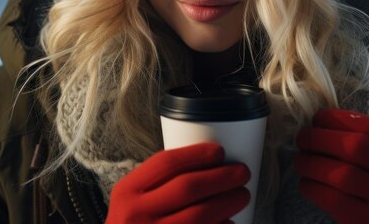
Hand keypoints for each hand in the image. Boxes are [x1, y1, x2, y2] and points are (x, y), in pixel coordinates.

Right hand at [105, 142, 250, 223]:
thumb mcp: (131, 201)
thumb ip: (156, 185)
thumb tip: (204, 166)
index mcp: (127, 192)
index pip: (166, 163)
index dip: (197, 154)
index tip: (218, 151)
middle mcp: (137, 215)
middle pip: (189, 187)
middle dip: (221, 177)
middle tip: (241, 172)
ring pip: (201, 215)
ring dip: (228, 202)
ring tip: (242, 194)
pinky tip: (230, 222)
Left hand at [295, 109, 368, 223]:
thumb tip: (325, 122)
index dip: (340, 118)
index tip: (318, 118)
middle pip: (356, 146)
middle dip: (320, 138)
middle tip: (302, 138)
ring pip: (341, 173)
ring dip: (311, 163)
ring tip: (301, 162)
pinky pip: (332, 199)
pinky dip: (312, 188)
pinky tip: (306, 184)